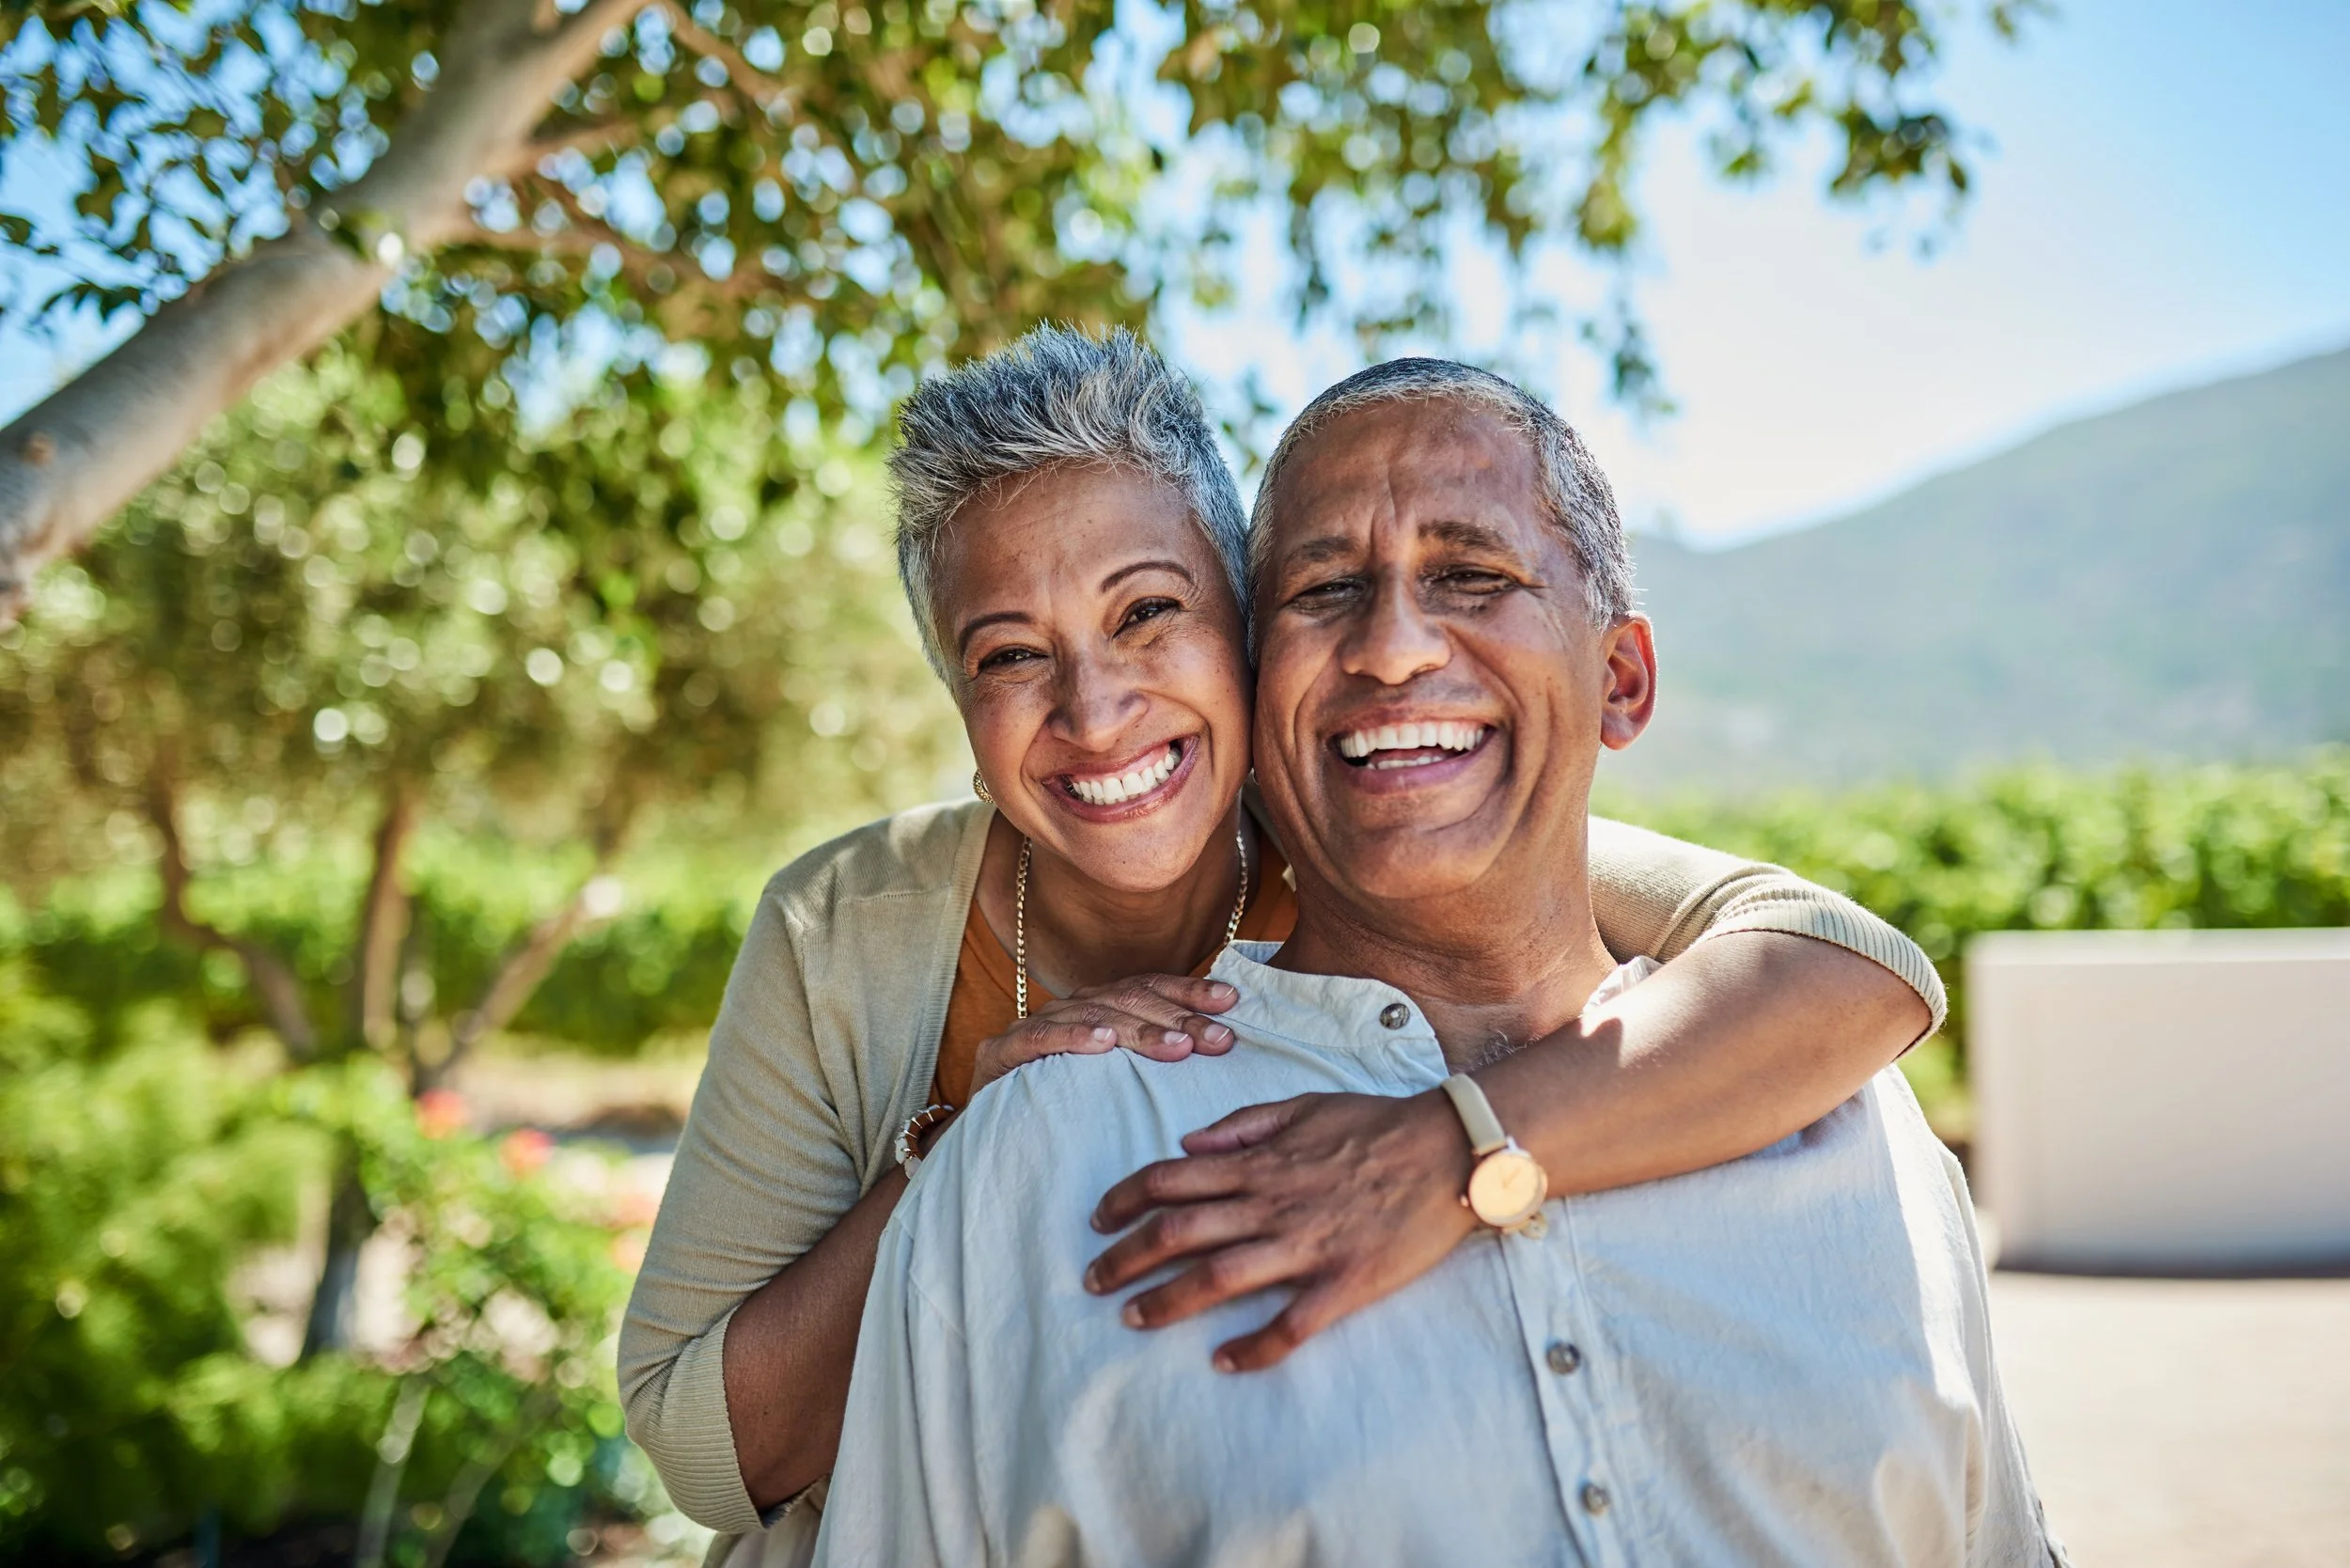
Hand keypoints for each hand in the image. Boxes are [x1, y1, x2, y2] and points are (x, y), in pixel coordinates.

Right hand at [967, 973, 1240, 1097]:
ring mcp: (1031, 1028)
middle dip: (1178, 1017)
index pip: (1148, 987)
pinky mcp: (998, 1054)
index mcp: (1096, 1008)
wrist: (994, 1143)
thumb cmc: (1066, 1113)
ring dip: (1138, 1030)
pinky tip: (1103, 1042)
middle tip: (1218, 1038)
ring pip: (1092, 1016)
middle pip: (1128, 1000)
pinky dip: (1072, 1037)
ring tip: (1177, 1046)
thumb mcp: (1119, 1083)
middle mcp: (1067, 1009)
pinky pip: (1038, 1039)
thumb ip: (1155, 1059)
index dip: (1188, 992)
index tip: (1231, 1002)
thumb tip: (1219, 1043)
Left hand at [1084, 1090, 1479, 1370]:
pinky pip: (1290, 1324)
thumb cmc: (1376, 1124)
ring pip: (1218, 1277)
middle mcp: (1271, 1204)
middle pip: (1178, 1232)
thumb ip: (1242, 1127)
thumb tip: (1188, 1146)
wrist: (1451, 1149)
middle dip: (1126, 1257)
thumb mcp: (1303, 1105)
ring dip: (1168, 1301)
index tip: (1098, 1220)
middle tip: (1093, 1282)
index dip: (1125, 1199)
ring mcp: (1306, 1244)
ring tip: (1133, 1319)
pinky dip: (1253, 1347)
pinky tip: (1223, 1361)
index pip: (1170, 1179)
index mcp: (1259, 1162)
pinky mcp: (1344, 1282)